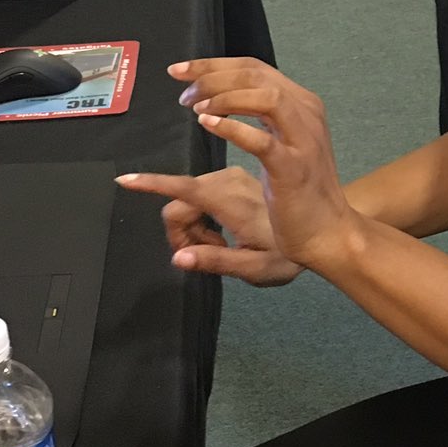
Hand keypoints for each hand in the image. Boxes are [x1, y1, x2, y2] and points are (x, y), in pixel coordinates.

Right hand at [135, 168, 301, 286]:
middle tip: (212, 252)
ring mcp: (231, 176)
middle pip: (180, 202)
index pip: (183, 190)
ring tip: (226, 243)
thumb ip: (215, 262)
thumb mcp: (255, 269)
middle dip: (183, 231)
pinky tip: (229, 230)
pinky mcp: (235, 177)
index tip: (125, 180)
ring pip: (190, 198)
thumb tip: (178, 258)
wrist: (322, 229)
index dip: (152, 185)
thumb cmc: (291, 254)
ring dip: (196, 225)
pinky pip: (203, 193)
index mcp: (231, 201)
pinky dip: (205, 214)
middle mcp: (227, 181)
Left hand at [136, 59, 361, 274]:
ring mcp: (303, 141)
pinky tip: (207, 125)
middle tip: (183, 91)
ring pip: (266, 98)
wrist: (328, 233)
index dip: (214, 65)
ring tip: (195, 108)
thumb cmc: (301, 191)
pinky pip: (263, 141)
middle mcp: (307, 114)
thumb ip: (263, 114)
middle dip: (212, 75)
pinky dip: (232, 128)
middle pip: (256, 75)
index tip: (180, 71)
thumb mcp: (283, 142)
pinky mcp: (293, 169)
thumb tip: (226, 93)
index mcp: (303, 104)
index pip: (255, 68)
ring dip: (224, 97)